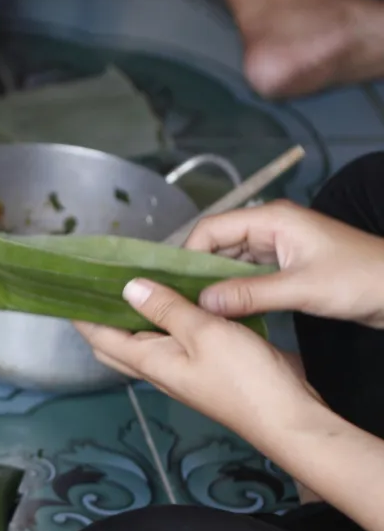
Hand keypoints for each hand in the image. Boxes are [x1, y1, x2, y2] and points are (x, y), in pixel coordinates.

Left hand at [74, 278, 322, 445]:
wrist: (287, 417)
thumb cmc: (245, 378)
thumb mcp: (204, 333)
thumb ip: (167, 309)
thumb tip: (129, 288)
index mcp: (150, 361)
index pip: (100, 336)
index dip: (81, 314)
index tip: (68, 288)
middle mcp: (159, 369)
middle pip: (116, 343)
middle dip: (101, 317)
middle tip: (98, 284)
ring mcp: (182, 372)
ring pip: (145, 343)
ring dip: (135, 318)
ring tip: (136, 284)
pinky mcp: (204, 370)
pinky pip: (174, 343)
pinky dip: (167, 322)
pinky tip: (179, 302)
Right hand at [186, 199, 383, 326]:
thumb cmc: (360, 280)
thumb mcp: (302, 289)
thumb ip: (249, 294)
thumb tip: (201, 303)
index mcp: (271, 219)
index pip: (211, 229)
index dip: (186, 255)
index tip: (171, 287)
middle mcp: (269, 227)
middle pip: (216, 245)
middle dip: (195, 271)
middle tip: (175, 302)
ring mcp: (277, 247)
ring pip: (229, 262)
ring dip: (213, 283)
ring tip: (191, 309)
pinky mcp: (285, 266)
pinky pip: (246, 275)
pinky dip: (232, 291)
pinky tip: (219, 311)